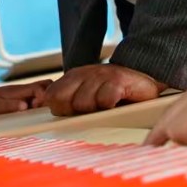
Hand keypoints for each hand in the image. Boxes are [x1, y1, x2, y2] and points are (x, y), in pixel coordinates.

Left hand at [0, 80, 52, 115]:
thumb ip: (11, 105)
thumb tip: (25, 106)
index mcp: (21, 90)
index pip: (40, 87)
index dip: (43, 96)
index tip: (36, 106)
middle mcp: (26, 89)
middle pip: (46, 85)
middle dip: (49, 96)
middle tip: (42, 109)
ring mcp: (27, 92)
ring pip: (44, 90)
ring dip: (46, 100)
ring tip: (40, 112)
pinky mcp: (27, 97)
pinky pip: (39, 96)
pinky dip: (42, 102)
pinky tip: (37, 112)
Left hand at [45, 64, 160, 115]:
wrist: (141, 80)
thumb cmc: (111, 92)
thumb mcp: (85, 94)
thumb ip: (65, 101)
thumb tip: (44, 104)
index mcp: (73, 77)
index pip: (51, 96)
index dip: (59, 109)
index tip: (73, 112)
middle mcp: (84, 73)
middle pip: (62, 100)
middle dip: (74, 111)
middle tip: (91, 110)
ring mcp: (101, 75)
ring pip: (83, 103)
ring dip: (95, 110)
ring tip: (106, 106)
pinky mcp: (118, 80)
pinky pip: (104, 101)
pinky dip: (110, 106)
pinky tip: (117, 103)